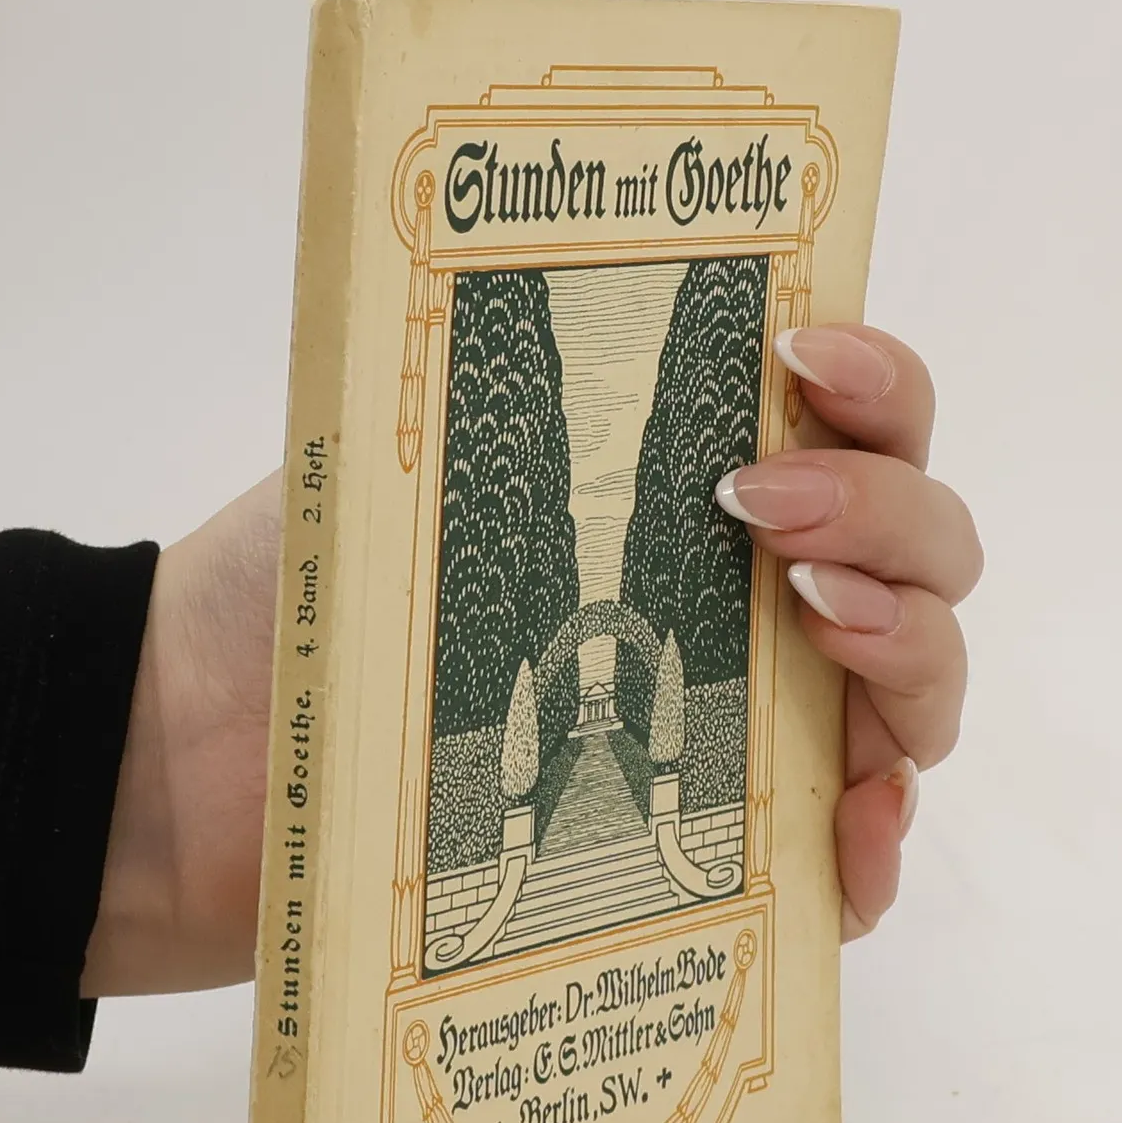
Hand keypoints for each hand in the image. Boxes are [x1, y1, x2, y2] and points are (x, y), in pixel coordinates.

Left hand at [83, 325, 975, 992]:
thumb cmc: (306, 599)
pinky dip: (878, 843)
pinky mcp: (726, 859)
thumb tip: (589, 263)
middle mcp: (747, 603)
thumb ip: (526, 386)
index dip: (873, 379)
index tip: (798, 358)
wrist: (200, 766)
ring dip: (912, 654)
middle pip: (921, 548)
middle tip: (763, 519)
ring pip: (915, 691)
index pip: (857, 418)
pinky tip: (853, 823)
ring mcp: (748, 732)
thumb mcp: (412, 452)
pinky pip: (848, 858)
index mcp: (691, 493)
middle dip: (885, 515)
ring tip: (821, 637)